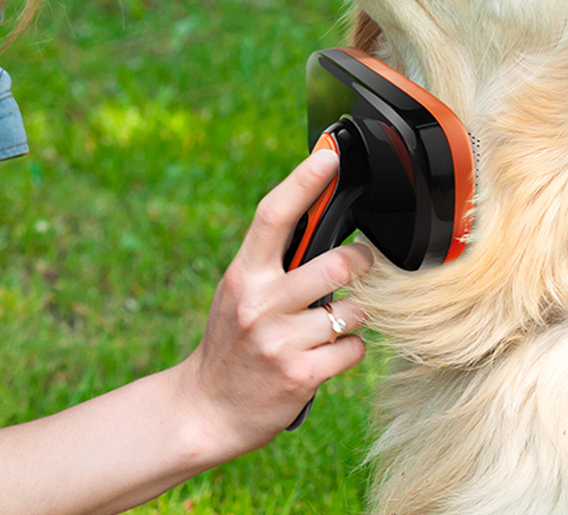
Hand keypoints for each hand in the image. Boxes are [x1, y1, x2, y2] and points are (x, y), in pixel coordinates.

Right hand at [173, 149, 373, 459]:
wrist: (204, 411)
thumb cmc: (232, 340)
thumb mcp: (241, 290)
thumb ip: (274, 257)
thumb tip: (316, 208)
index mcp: (245, 274)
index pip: (274, 216)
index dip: (304, 182)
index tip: (330, 157)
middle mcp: (261, 304)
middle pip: (337, 262)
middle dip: (362, 261)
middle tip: (362, 264)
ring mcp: (281, 342)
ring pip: (354, 309)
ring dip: (356, 313)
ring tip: (336, 321)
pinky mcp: (301, 377)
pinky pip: (354, 348)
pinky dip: (350, 349)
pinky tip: (329, 353)